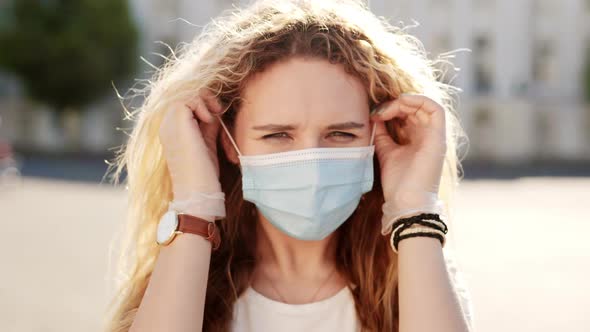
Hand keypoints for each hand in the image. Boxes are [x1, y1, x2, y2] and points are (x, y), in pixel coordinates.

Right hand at [158, 89, 223, 199]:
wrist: (197, 191)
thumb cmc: (204, 173)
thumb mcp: (207, 142)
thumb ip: (208, 124)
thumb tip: (214, 110)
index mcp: (172, 130)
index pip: (184, 103)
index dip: (202, 102)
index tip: (217, 113)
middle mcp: (166, 124)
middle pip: (183, 94)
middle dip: (203, 97)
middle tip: (218, 110)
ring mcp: (169, 123)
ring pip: (184, 93)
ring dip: (203, 99)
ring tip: (215, 113)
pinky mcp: (176, 122)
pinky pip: (188, 98)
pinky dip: (201, 104)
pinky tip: (209, 119)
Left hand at [370, 93, 446, 232]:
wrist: (406, 202)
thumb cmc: (397, 183)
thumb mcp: (386, 152)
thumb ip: (383, 134)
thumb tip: (374, 116)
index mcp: (417, 140)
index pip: (408, 114)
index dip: (391, 108)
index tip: (374, 114)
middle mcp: (428, 136)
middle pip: (415, 108)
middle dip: (394, 105)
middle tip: (377, 112)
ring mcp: (434, 136)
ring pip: (424, 105)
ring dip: (404, 102)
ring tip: (386, 110)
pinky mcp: (438, 138)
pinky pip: (436, 109)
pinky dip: (419, 100)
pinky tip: (401, 103)